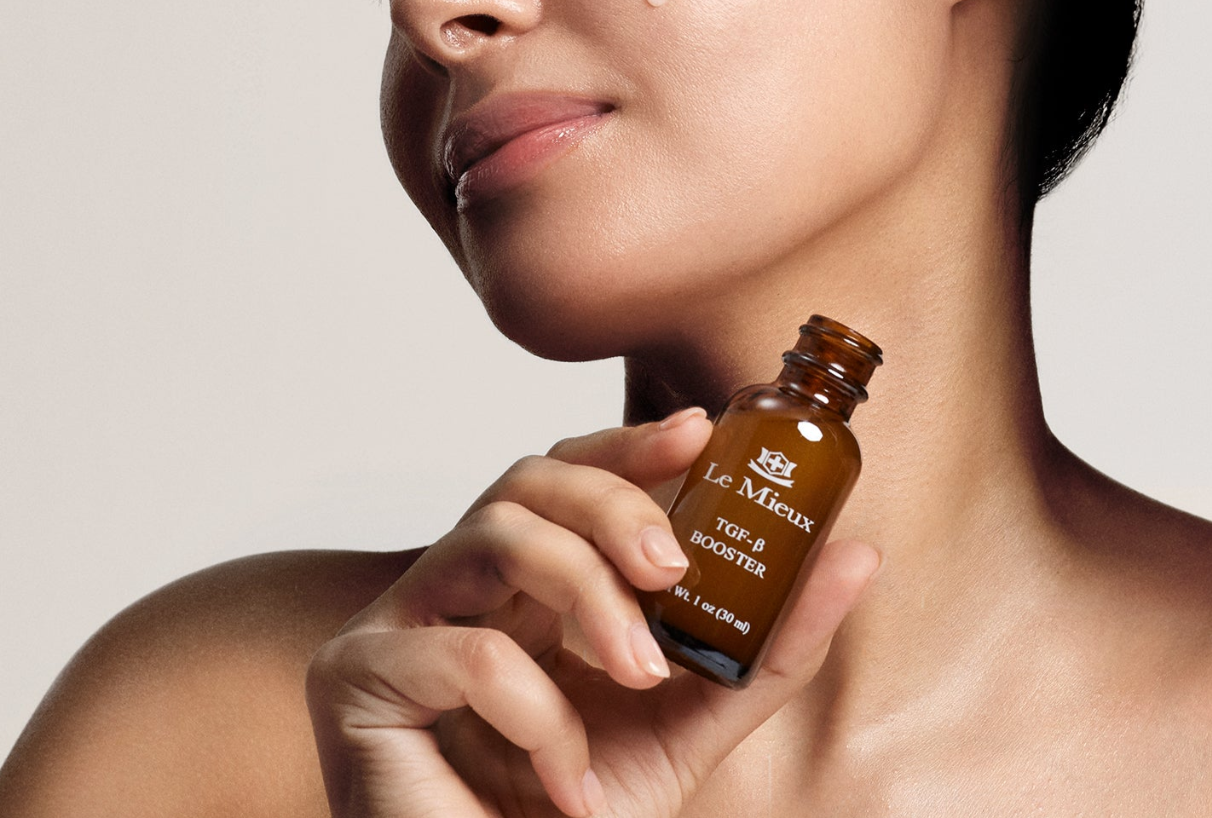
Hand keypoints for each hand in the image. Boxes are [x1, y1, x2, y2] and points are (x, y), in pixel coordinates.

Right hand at [304, 411, 880, 817]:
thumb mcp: (687, 729)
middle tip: (676, 565)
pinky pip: (465, 655)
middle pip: (522, 482)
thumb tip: (854, 556)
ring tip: (640, 673)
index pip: (563, 480)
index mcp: (517, 592)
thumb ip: (761, 650)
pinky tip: (564, 780)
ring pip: (489, 534)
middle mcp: (453, 594)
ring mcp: (395, 628)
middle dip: (612, 502)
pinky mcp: (356, 679)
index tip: (705, 430)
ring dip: (586, 594)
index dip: (626, 445)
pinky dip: (540, 717)